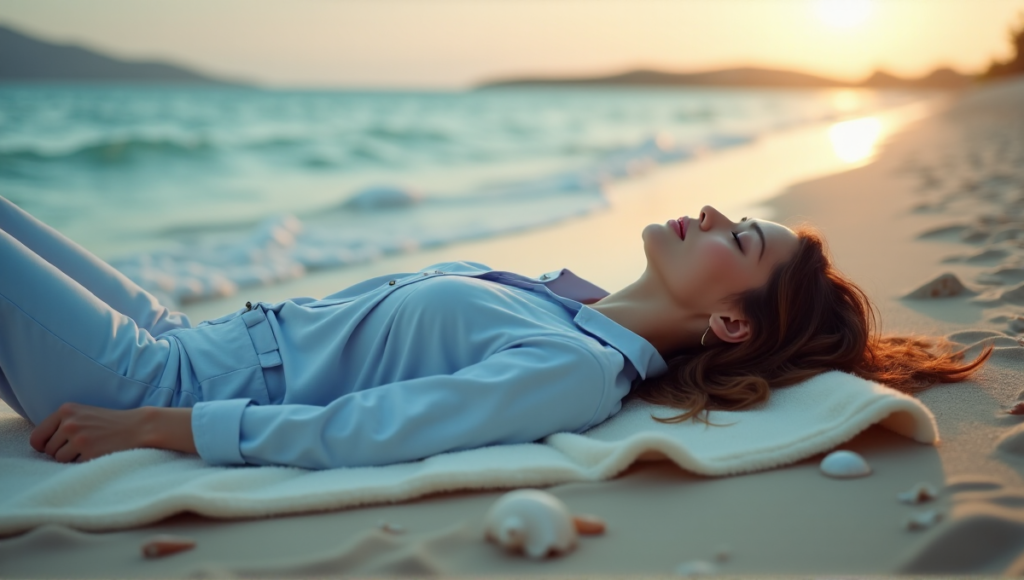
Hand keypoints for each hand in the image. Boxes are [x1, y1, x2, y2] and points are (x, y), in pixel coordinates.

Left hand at [29, 402, 147, 463]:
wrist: (138, 426)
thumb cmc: (108, 422)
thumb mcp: (83, 413)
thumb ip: (60, 423)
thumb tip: (37, 446)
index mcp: (66, 410)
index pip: (37, 436)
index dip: (42, 446)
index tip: (51, 448)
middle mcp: (70, 423)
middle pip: (49, 450)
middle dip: (61, 451)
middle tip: (80, 445)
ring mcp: (80, 438)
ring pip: (59, 460)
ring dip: (71, 458)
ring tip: (89, 448)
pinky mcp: (89, 452)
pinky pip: (74, 465)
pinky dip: (83, 462)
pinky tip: (97, 452)